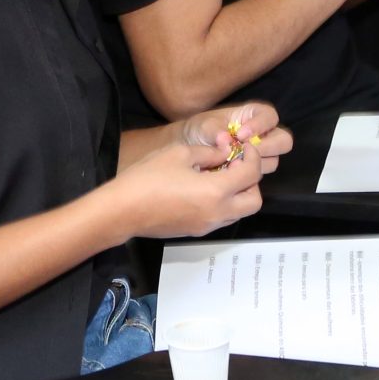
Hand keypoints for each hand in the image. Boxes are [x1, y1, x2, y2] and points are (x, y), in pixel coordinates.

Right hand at [111, 115, 273, 239]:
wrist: (124, 210)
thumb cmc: (148, 178)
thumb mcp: (180, 154)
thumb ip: (209, 153)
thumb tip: (225, 153)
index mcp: (217, 191)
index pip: (252, 174)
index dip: (252, 157)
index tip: (244, 148)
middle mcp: (218, 213)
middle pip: (254, 201)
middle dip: (251, 181)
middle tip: (235, 165)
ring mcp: (208, 226)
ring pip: (240, 212)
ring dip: (238, 194)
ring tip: (219, 176)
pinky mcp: (197, 231)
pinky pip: (222, 218)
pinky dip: (224, 204)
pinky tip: (204, 189)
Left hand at [174, 102, 296, 173]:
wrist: (190, 149)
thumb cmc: (201, 130)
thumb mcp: (204, 125)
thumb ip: (215, 130)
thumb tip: (225, 138)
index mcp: (254, 115)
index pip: (270, 116)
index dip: (260, 125)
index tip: (240, 135)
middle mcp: (263, 134)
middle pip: (283, 141)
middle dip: (267, 148)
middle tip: (245, 152)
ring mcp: (261, 154)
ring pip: (272, 161)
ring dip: (255, 164)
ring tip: (231, 164)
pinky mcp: (254, 170)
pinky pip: (259, 175)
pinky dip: (246, 176)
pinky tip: (230, 173)